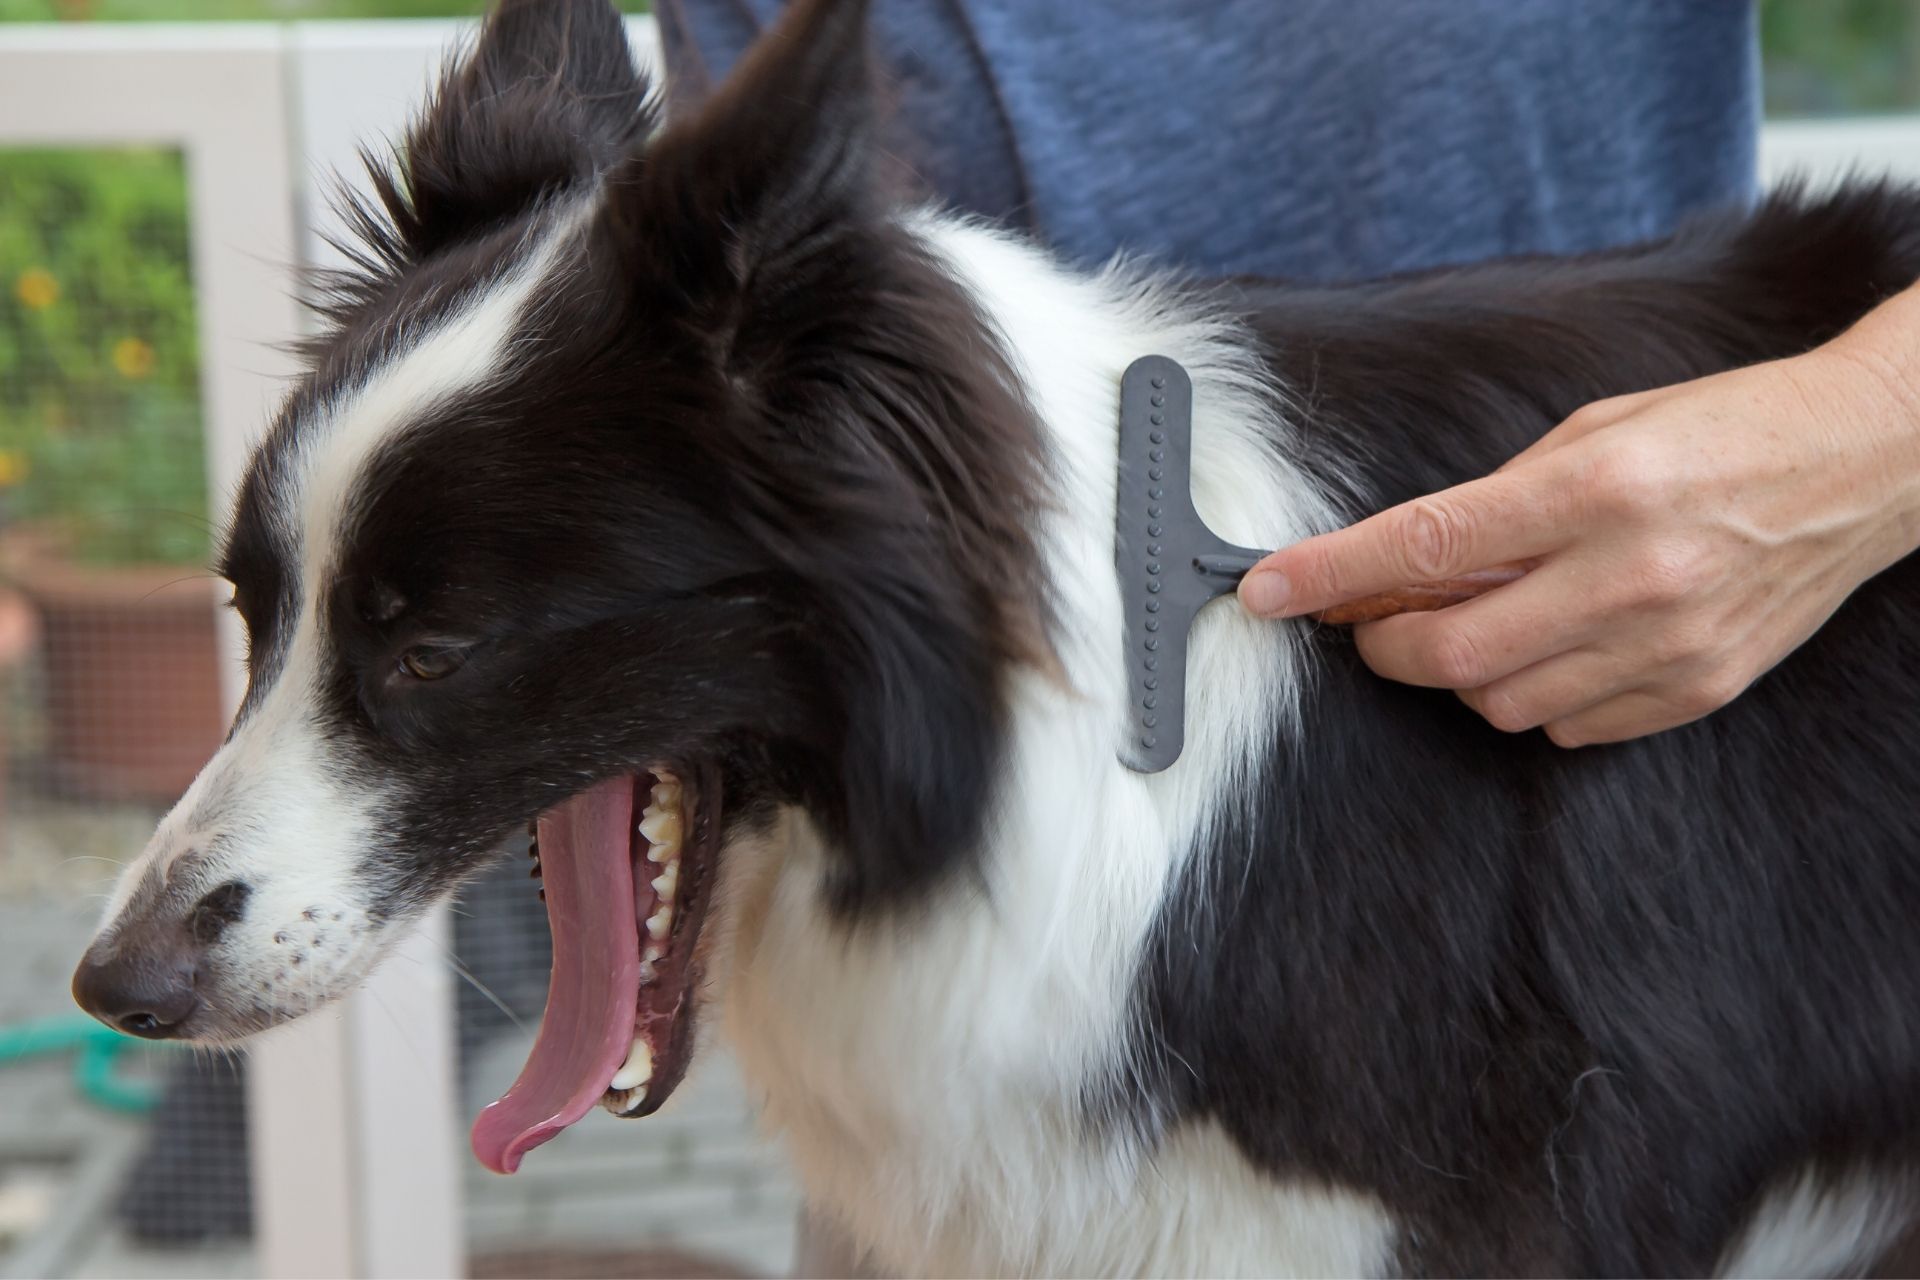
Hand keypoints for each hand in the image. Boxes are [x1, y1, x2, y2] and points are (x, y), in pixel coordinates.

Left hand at [1238, 332, 1919, 746]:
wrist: (1862, 462)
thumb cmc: (1722, 430)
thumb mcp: (1597, 431)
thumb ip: (1498, 502)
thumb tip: (1403, 564)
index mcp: (1595, 489)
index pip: (1424, 547)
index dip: (1328, 575)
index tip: (1267, 589)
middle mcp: (1631, 574)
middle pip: (1451, 654)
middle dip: (1383, 648)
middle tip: (1370, 626)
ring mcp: (1670, 644)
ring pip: (1502, 703)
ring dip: (1460, 674)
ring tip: (1482, 622)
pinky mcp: (1700, 688)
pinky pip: (1570, 727)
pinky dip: (1533, 697)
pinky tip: (1551, 647)